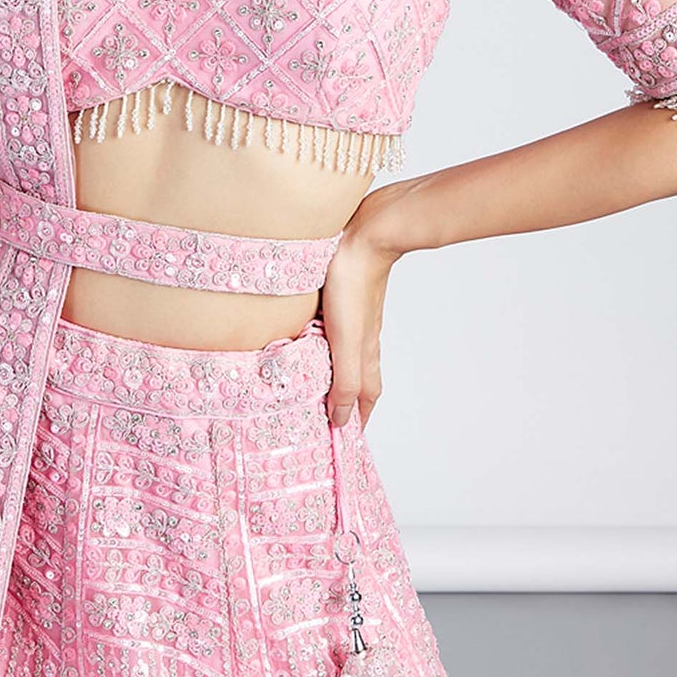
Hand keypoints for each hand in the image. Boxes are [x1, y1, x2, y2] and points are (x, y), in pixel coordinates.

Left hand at [319, 201, 403, 430]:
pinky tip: (311, 339)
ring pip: (346, 355)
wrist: (365, 235)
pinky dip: (325, 347)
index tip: (346, 441)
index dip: (357, 420)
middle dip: (345, 402)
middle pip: (357, 379)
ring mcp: (354, 318)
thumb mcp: (345, 341)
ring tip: (314, 387)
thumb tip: (340, 420)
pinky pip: (334, 332)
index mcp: (366, 354)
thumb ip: (345, 380)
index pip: (365, 398)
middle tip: (325, 419)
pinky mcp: (343, 299)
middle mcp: (363, 339)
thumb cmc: (353, 285)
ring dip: (334, 374)